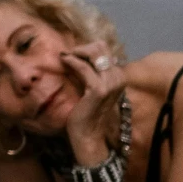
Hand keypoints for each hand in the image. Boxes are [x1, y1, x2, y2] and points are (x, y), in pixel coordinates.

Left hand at [59, 42, 128, 165]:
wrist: (87, 135)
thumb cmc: (87, 111)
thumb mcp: (92, 86)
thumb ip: (91, 70)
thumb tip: (79, 52)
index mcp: (119, 76)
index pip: (104, 49)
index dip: (86, 49)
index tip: (73, 55)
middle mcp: (118, 78)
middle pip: (101, 47)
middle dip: (82, 48)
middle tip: (69, 55)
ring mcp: (110, 84)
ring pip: (94, 53)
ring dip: (77, 53)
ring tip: (66, 58)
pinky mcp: (98, 90)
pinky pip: (84, 67)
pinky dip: (72, 61)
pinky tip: (63, 61)